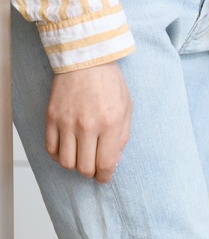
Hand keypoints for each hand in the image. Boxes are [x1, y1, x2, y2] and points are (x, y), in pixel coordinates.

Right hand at [46, 62, 131, 183]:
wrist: (85, 61)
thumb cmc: (110, 84)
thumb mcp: (126, 110)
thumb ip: (121, 138)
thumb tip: (112, 162)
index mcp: (110, 124)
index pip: (105, 163)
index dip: (104, 177)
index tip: (104, 178)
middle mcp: (87, 126)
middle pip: (84, 167)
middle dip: (91, 173)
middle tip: (94, 168)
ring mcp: (66, 122)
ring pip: (66, 162)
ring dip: (74, 165)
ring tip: (81, 158)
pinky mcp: (51, 117)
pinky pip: (51, 148)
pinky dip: (58, 155)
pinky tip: (67, 150)